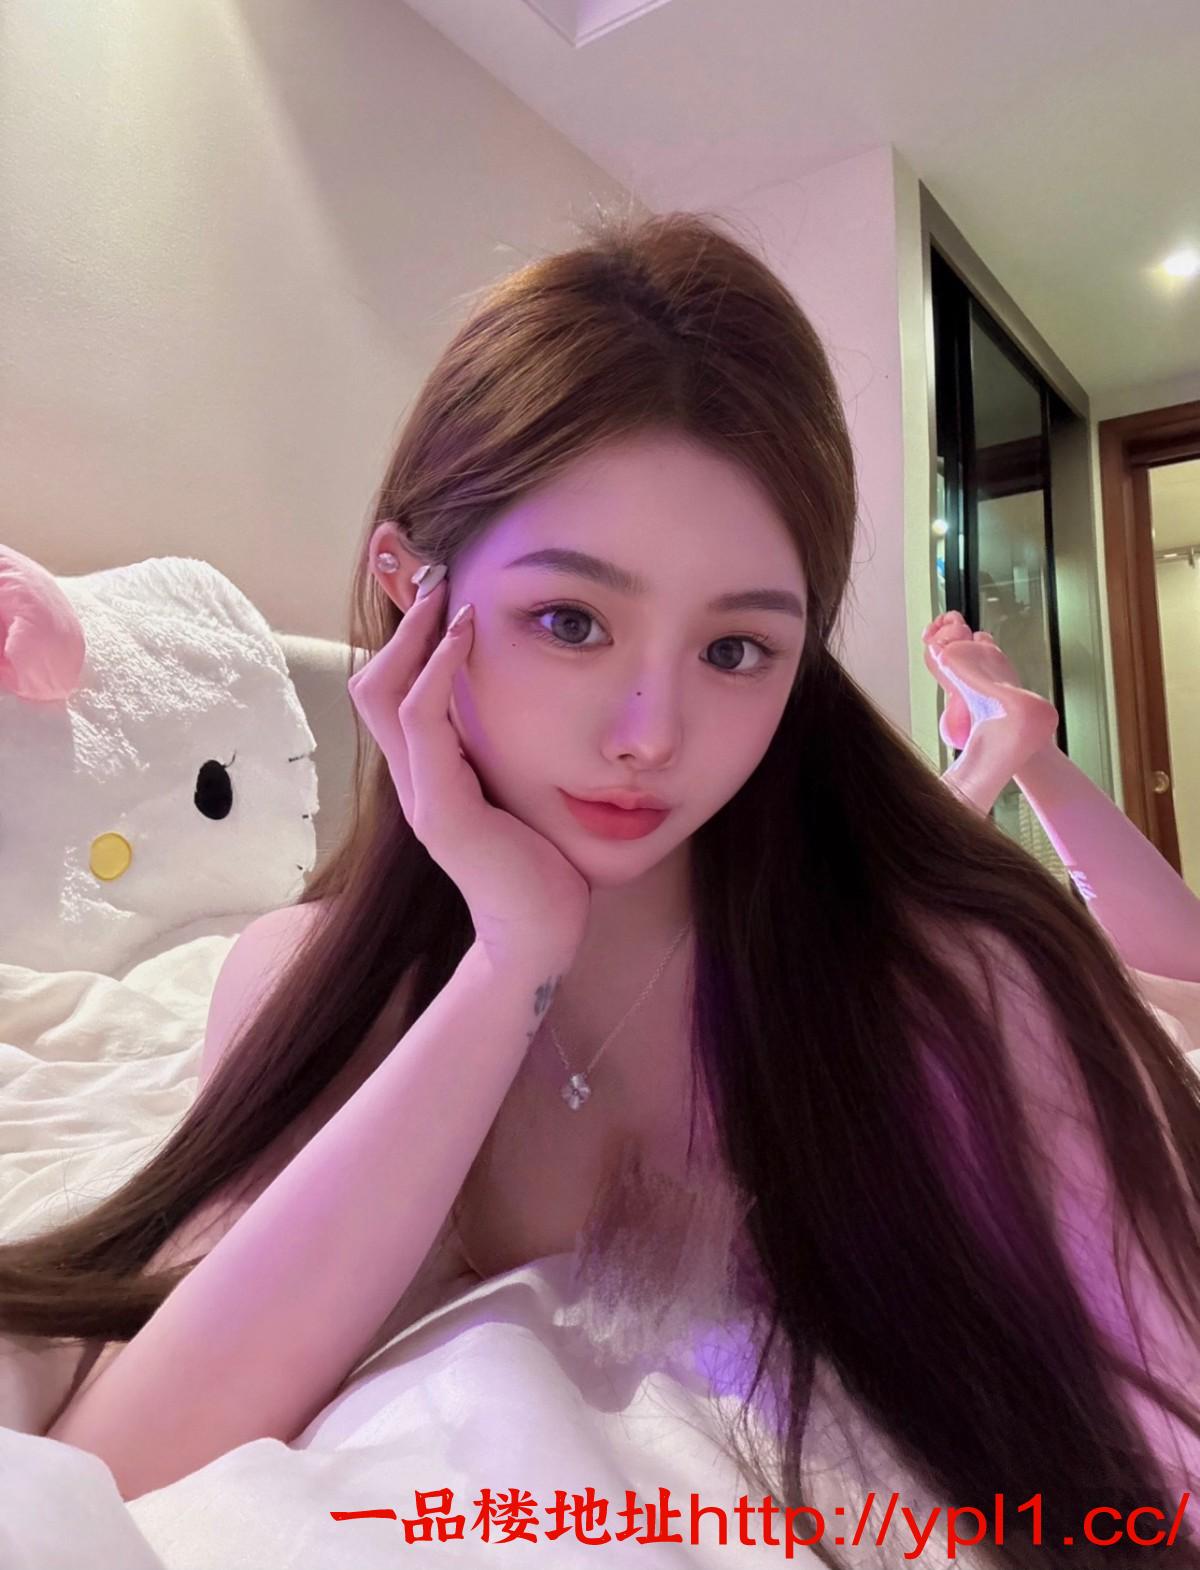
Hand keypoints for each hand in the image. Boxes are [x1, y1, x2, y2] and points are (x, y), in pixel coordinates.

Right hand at [347, 576, 590, 969]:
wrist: (541, 935)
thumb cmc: (541, 864)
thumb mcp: (519, 791)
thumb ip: (505, 753)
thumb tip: (530, 702)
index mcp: (428, 775)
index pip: (392, 693)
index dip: (405, 639)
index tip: (436, 589)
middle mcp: (412, 781)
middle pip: (372, 684)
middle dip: (400, 626)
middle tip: (432, 573)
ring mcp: (419, 796)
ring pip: (385, 694)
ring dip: (415, 635)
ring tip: (445, 592)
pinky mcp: (441, 811)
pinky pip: (422, 723)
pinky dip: (438, 672)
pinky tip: (464, 638)